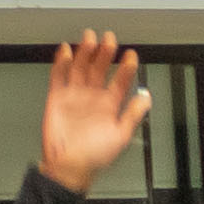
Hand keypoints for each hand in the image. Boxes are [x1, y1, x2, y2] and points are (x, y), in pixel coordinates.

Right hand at [37, 30, 148, 191]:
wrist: (69, 165)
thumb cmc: (96, 155)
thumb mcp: (121, 135)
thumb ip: (133, 114)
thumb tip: (146, 96)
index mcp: (110, 105)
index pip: (120, 81)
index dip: (125, 68)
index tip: (131, 55)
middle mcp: (92, 97)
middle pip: (99, 70)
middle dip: (104, 54)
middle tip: (109, 38)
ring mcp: (74, 96)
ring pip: (80, 69)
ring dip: (85, 53)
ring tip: (90, 38)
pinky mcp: (56, 98)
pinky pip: (58, 77)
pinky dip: (62, 63)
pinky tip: (66, 51)